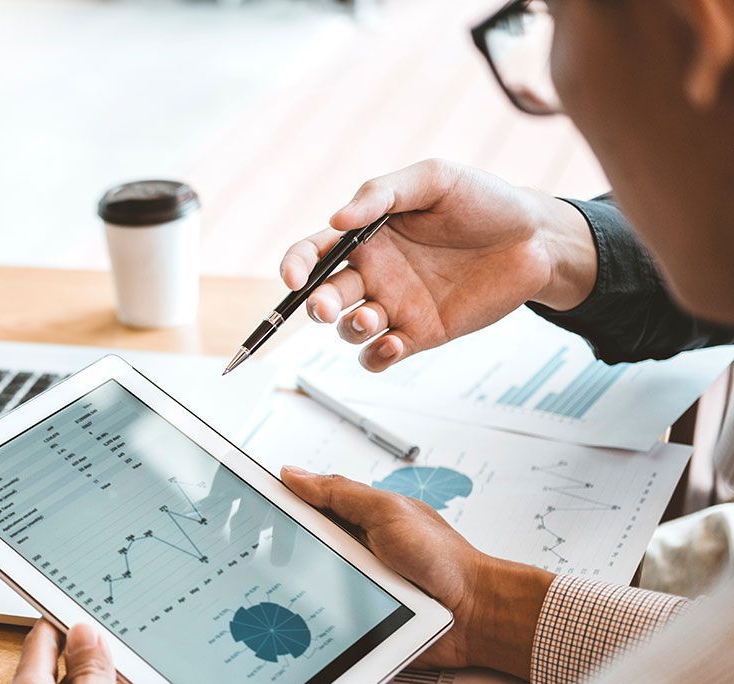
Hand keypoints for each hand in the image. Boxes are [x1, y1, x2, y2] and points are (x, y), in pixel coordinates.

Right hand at [279, 159, 597, 370]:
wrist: (537, 239)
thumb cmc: (485, 201)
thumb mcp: (433, 179)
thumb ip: (382, 193)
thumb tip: (336, 219)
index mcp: (367, 236)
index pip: (313, 253)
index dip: (294, 266)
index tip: (294, 278)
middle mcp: (374, 274)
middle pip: (323, 297)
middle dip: (317, 305)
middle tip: (328, 307)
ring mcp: (396, 306)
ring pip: (349, 330)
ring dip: (351, 329)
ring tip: (375, 319)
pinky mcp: (420, 334)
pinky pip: (380, 356)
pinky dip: (376, 356)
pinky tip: (395, 342)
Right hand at [280, 467, 553, 677]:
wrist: (474, 614)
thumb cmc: (442, 559)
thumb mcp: (386, 512)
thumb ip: (340, 493)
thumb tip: (293, 474)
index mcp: (354, 518)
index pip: (304, 506)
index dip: (276, 505)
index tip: (247, 506)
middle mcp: (350, 550)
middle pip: (297, 547)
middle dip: (274, 550)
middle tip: (253, 554)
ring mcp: (351, 584)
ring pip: (304, 584)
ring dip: (291, 587)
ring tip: (266, 587)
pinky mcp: (356, 619)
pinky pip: (322, 617)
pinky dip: (310, 618)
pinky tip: (292, 619)